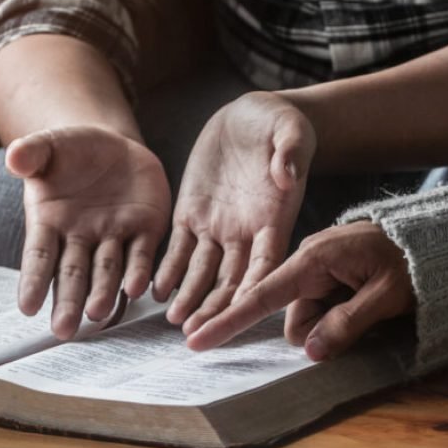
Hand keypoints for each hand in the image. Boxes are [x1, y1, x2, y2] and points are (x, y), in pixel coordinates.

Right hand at [7, 126, 170, 339]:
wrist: (111, 146)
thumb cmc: (69, 151)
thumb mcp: (48, 146)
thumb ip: (31, 153)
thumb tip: (13, 157)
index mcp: (50, 222)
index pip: (39, 256)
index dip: (33, 280)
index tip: (26, 307)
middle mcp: (81, 238)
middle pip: (73, 274)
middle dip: (68, 301)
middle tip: (64, 330)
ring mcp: (114, 236)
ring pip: (108, 270)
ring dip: (104, 292)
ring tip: (99, 313)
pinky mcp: (145, 229)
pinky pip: (142, 253)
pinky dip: (140, 271)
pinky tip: (140, 289)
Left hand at [153, 91, 315, 333]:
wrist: (251, 116)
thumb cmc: (280, 123)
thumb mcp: (290, 129)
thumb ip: (290, 151)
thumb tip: (287, 173)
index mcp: (274, 217)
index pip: (267, 261)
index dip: (256, 286)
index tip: (244, 309)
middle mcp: (246, 232)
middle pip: (233, 279)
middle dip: (217, 306)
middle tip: (200, 331)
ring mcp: (217, 226)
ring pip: (204, 271)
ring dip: (191, 296)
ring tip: (176, 320)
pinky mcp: (192, 214)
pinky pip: (179, 248)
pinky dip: (169, 270)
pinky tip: (157, 290)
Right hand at [185, 221, 414, 360]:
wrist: (439, 236)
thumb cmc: (416, 260)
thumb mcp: (387, 295)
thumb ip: (347, 323)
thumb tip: (309, 351)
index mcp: (315, 257)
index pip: (261, 295)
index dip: (229, 321)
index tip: (197, 340)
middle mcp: (309, 260)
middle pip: (292, 317)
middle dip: (320, 330)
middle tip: (367, 316)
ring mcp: (319, 268)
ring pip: (309, 317)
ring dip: (336, 323)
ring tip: (375, 304)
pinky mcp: (330, 274)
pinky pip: (322, 307)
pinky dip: (340, 315)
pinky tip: (366, 303)